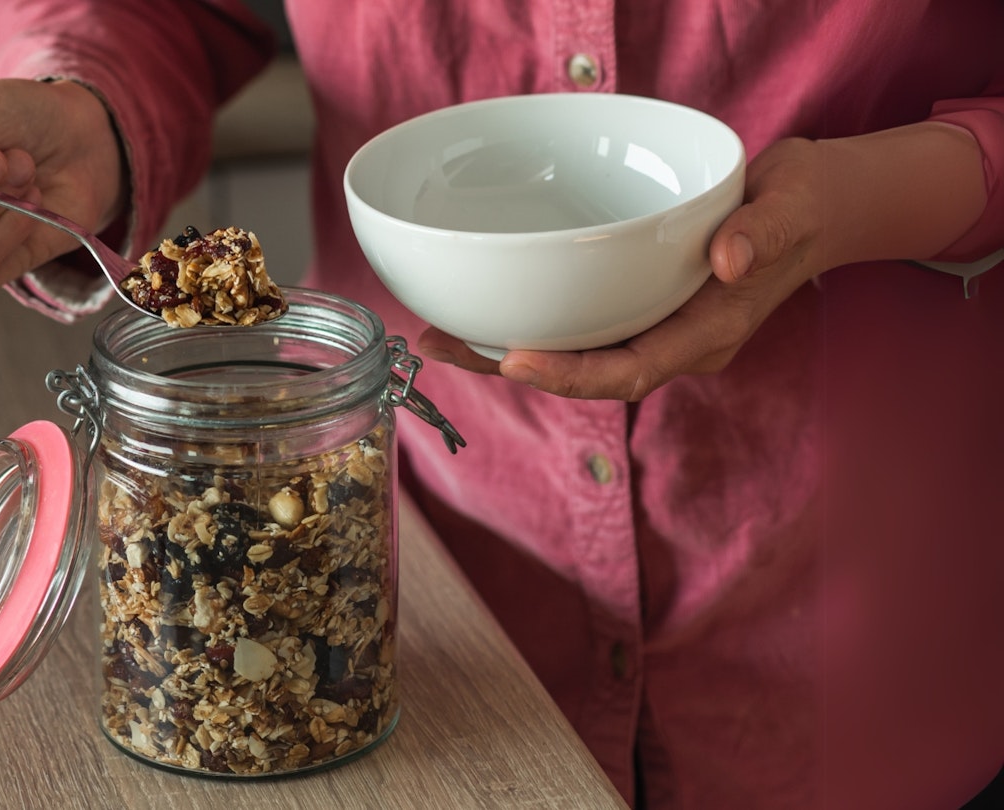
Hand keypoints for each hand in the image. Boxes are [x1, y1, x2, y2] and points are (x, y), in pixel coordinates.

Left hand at [418, 122, 986, 400]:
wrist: (814, 210)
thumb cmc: (804, 206)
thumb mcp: (797, 205)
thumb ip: (765, 232)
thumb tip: (727, 261)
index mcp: (708, 333)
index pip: (632, 371)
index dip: (572, 374)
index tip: (515, 361)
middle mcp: (672, 343)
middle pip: (585, 374)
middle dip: (513, 367)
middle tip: (441, 346)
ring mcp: (653, 330)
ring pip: (572, 355)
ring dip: (506, 351)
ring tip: (437, 336)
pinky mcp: (636, 309)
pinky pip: (576, 329)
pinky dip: (529, 324)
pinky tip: (480, 311)